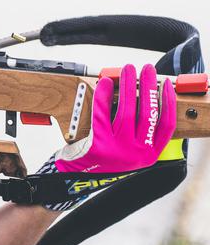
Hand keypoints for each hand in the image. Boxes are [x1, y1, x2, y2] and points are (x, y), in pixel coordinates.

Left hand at [55, 64, 175, 173]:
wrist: (77, 175)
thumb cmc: (104, 158)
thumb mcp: (130, 150)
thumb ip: (141, 132)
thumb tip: (145, 95)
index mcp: (149, 154)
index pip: (166, 125)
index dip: (168, 102)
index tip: (165, 85)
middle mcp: (137, 153)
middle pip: (148, 114)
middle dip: (148, 88)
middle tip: (147, 70)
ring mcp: (118, 150)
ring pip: (127, 112)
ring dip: (128, 86)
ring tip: (127, 70)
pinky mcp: (99, 145)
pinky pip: (102, 114)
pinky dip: (104, 96)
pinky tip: (106, 83)